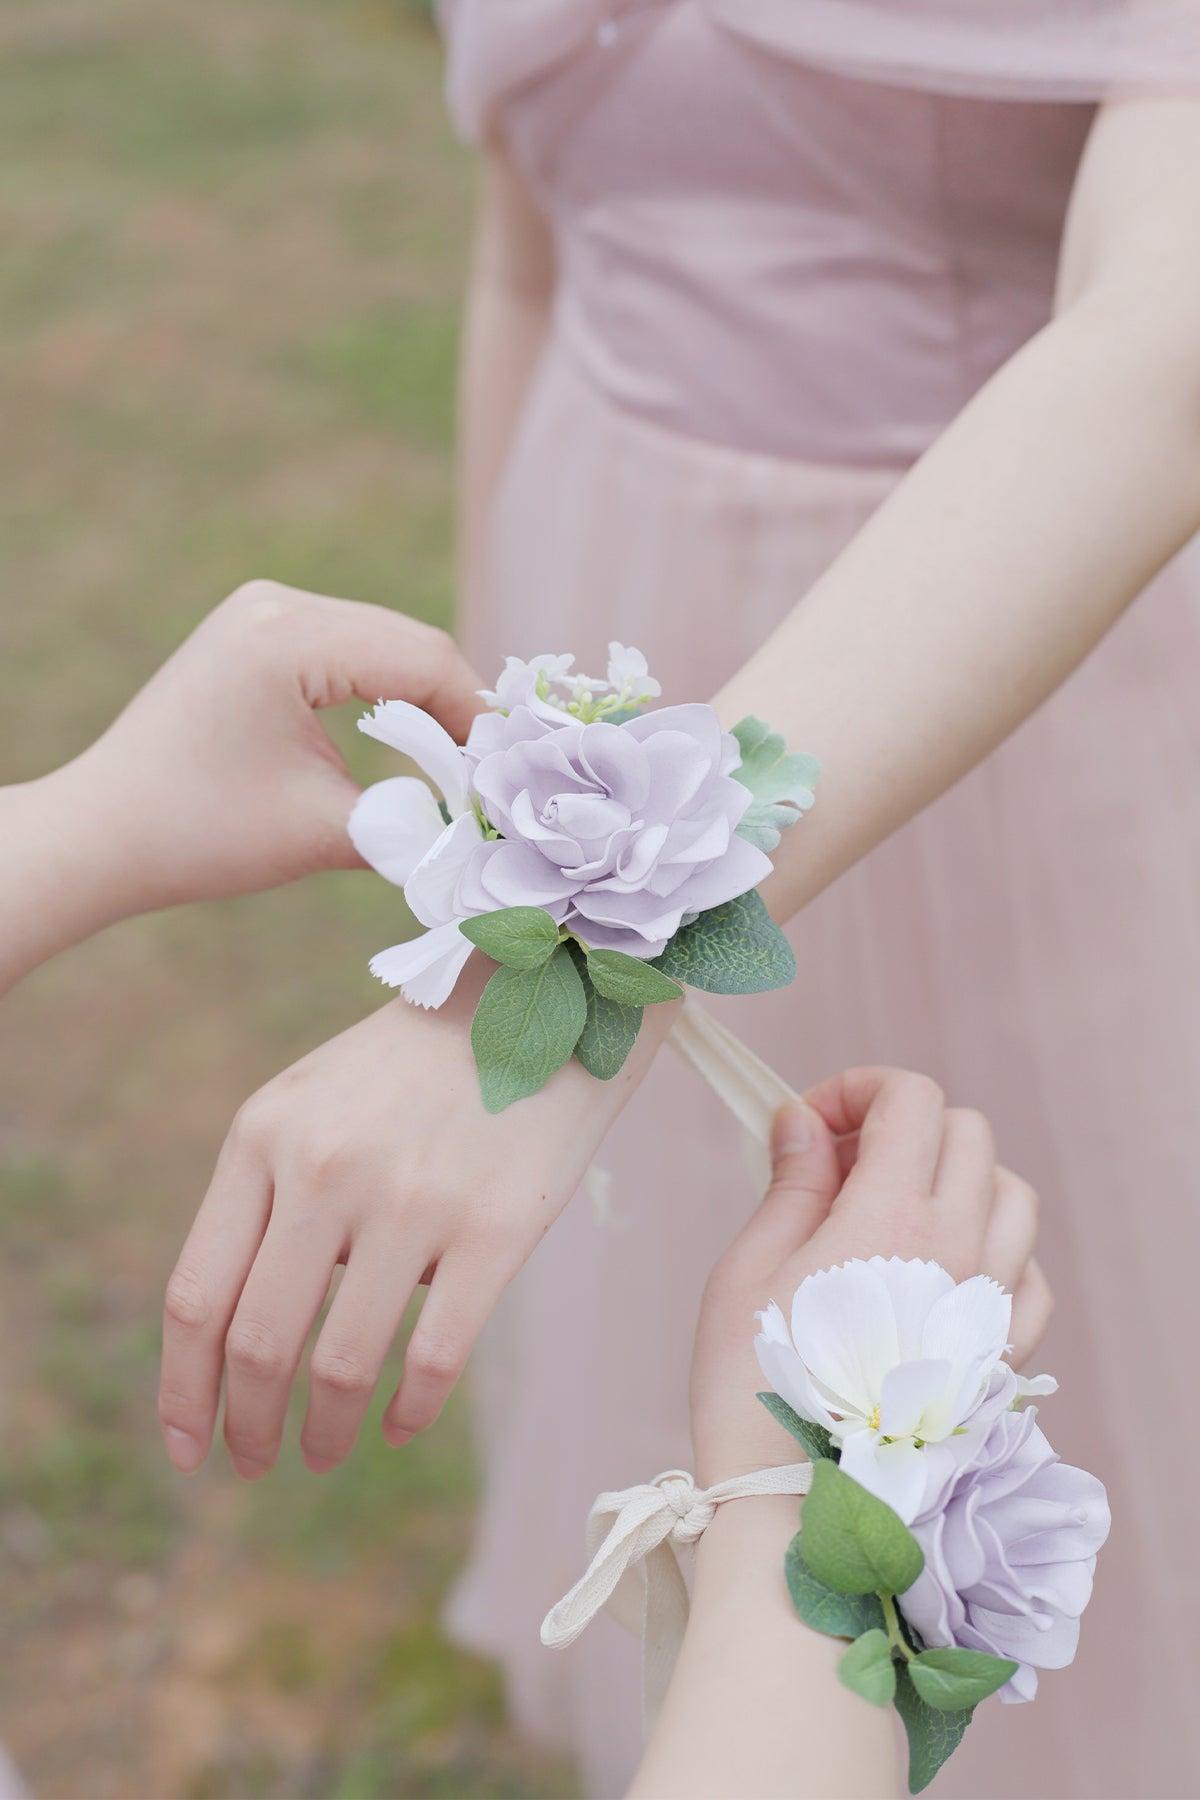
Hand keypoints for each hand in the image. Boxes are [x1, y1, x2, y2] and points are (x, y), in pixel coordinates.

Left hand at [48, 579, 480, 917]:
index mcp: (288, 637)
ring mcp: (265, 610)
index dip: (477, 720)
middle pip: (410, 642)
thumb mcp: (324, 832)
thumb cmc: (201, 833)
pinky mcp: (259, 630)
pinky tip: (407, 741)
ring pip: (387, 643)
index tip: (507, 779)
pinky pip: (351, 649)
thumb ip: (415, 823)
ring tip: (455, 766)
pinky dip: (386, 693)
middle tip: (491, 777)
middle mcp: (278, 604)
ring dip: (426, 701)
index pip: (424, 660)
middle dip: (457, 710)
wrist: (105, 830)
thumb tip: (490, 826)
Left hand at [158, 963, 677, 1475]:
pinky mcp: (493, 1230)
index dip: (181, 1388)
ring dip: (323, 1433)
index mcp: (264, 1137)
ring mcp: (411, 1201)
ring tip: (323, 1453)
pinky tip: (397, 1427)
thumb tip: (239, 1334)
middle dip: (245, 1426)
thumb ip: (266, 1197)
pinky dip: (407, 1413)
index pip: (195, 1294)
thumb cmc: (415, 1066)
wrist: (541, 999)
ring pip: (341, 1364)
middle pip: (257, 1342)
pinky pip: (435, 1358)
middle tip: (255, 1463)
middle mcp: (326, 1169)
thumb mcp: (312, 1103)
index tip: (185, 1445)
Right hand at [690, 1069, 1052, 1486]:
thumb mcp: (748, 1270)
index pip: (912, 1099)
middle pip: (965, 1133)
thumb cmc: (755, 1388)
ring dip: (956, 1180)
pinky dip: (993, 1252)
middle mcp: (958, 1248)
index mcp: (890, 1215)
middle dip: (901, 1126)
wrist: (801, 1509)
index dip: (857, 1088)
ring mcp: (989, 1305)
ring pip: (1010, 1194)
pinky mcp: (1002, 1356)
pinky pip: (1027, 1275)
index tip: (810, 1125)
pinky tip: (941, 1275)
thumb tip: (804, 1123)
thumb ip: (790, 1184)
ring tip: (896, 1214)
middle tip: (839, 1166)